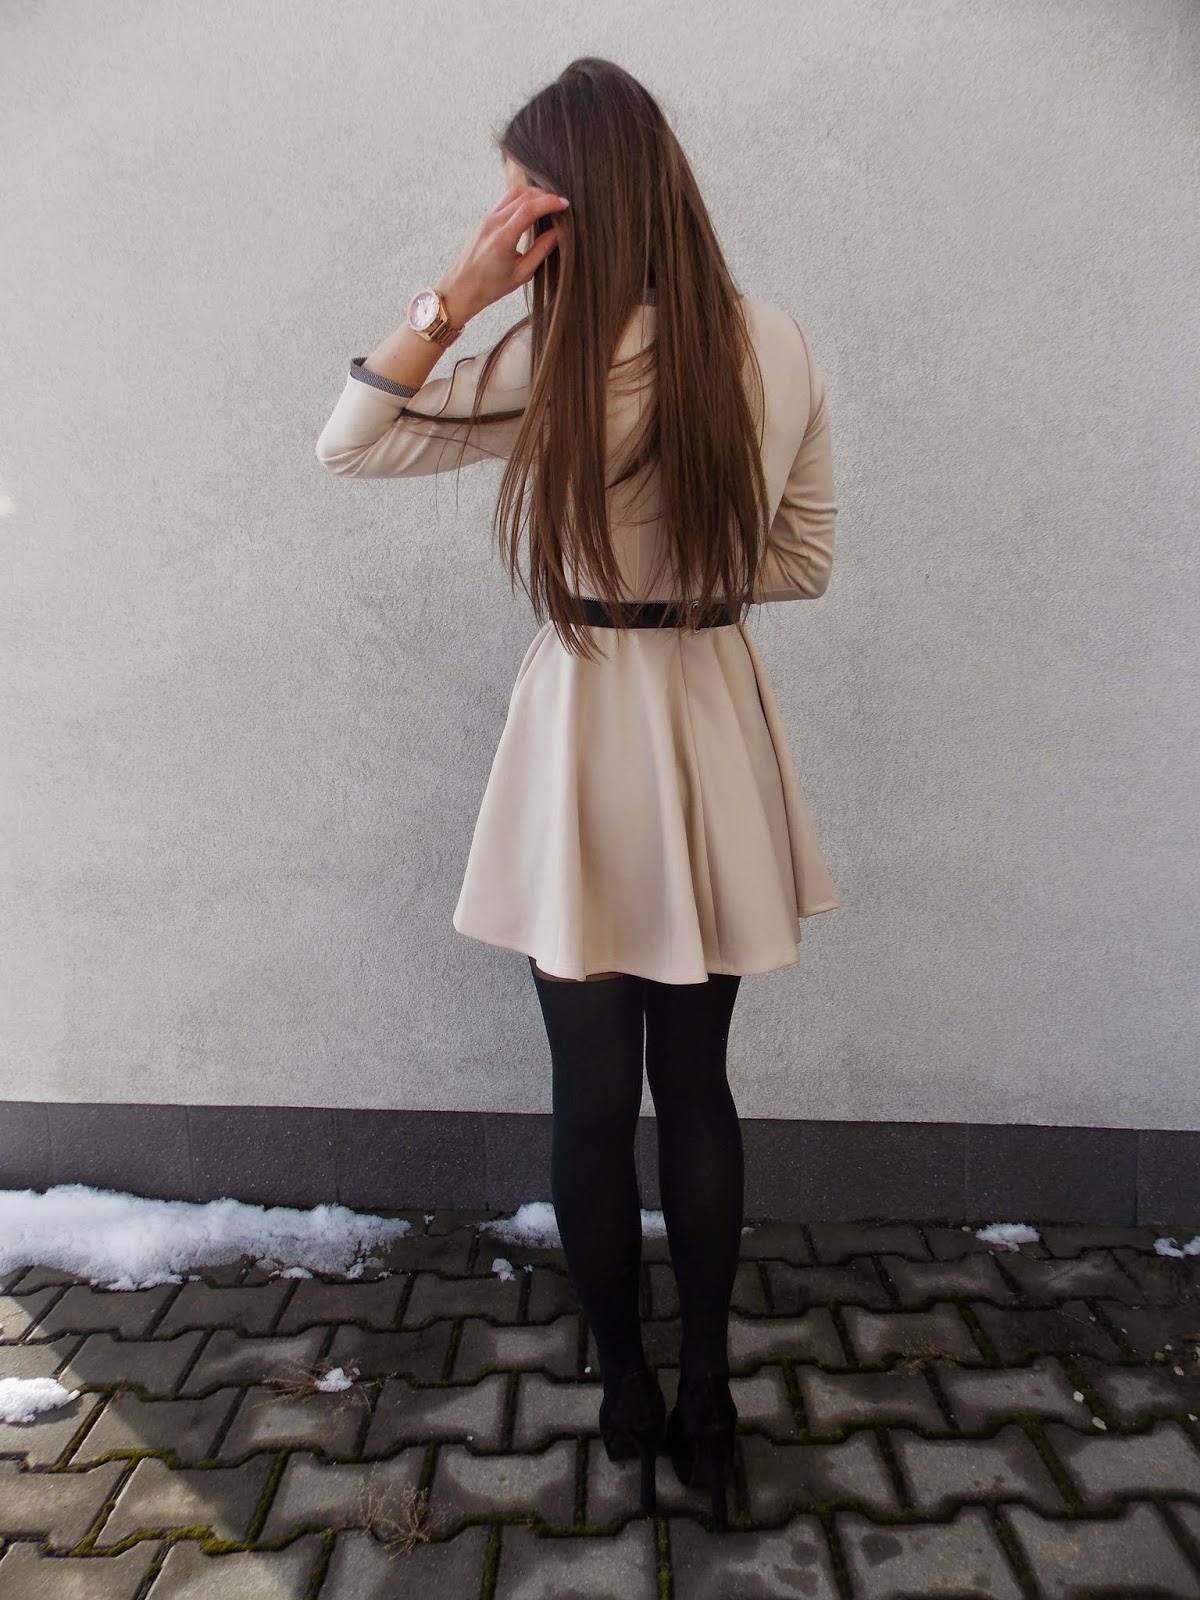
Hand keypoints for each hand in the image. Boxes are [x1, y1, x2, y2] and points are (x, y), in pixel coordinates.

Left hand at [436, 183, 570, 323]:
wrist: (462, 287)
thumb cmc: (490, 286)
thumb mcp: (522, 274)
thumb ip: (541, 250)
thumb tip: (558, 232)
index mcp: (503, 239)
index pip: (529, 209)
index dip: (549, 202)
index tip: (565, 204)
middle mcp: (493, 223)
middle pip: (523, 195)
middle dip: (545, 195)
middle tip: (560, 203)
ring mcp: (488, 218)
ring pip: (514, 193)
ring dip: (534, 193)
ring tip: (549, 203)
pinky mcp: (486, 218)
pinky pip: (507, 199)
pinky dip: (523, 197)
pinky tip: (533, 206)